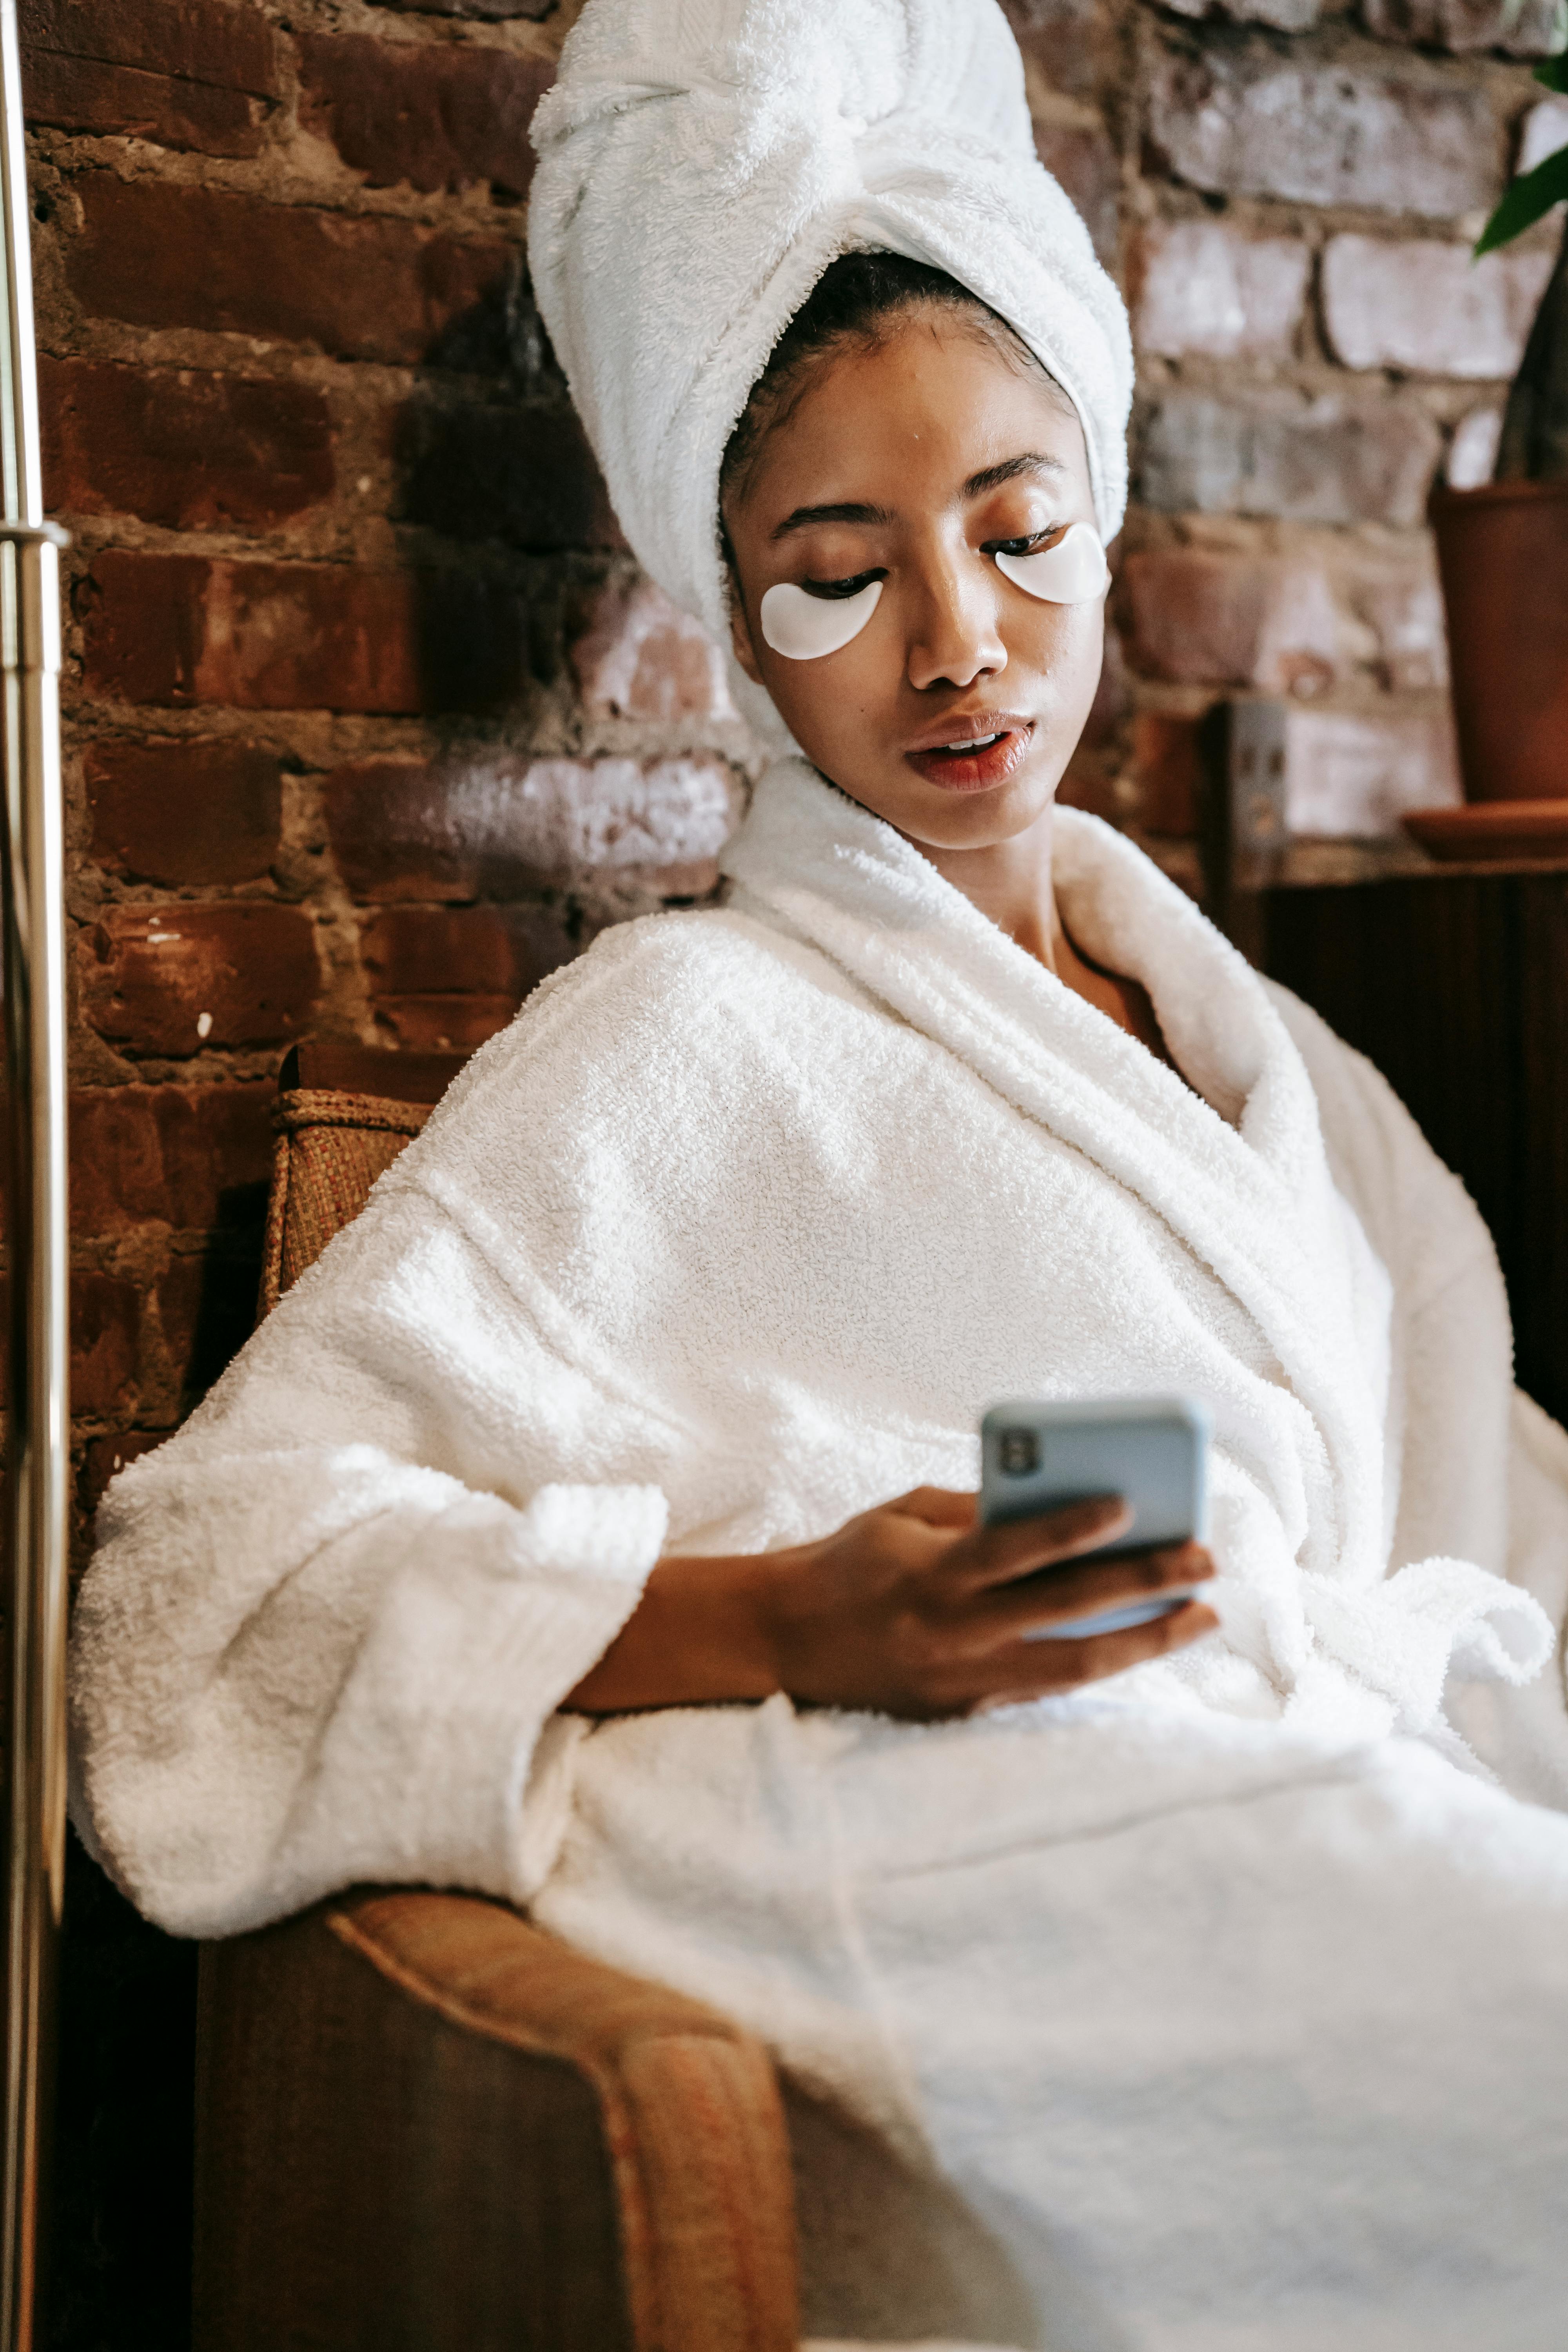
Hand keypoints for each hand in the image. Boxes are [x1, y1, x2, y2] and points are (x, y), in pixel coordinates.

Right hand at [563, 1486, 1217, 1720]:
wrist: (783, 1640)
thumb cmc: (851, 1562)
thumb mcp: (903, 1519)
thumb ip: (974, 1512)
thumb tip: (1060, 1504)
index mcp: (931, 1574)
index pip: (1014, 1548)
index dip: (1073, 1527)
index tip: (1130, 1503)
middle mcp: (951, 1633)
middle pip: (1064, 1611)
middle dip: (1142, 1585)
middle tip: (1203, 1560)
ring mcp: (962, 1681)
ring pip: (1074, 1666)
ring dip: (1147, 1641)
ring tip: (1202, 1616)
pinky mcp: (966, 1712)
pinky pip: (1049, 1687)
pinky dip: (1101, 1663)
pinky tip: (1146, 1641)